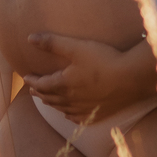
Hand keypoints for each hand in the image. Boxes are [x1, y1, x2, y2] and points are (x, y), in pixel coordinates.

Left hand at [23, 33, 155, 119]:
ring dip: (52, 104)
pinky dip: (69, 115)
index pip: (42, 85)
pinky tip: (69, 114)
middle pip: (50, 98)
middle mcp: (71, 100)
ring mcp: (84, 109)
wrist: (130, 78)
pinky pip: (78, 118)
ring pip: (62, 109)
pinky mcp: (97, 114)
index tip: (26, 77)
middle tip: (33, 90)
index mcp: (64, 84)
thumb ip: (52, 43)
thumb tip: (30, 38)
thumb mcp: (76, 47)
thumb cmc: (103, 60)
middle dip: (40, 93)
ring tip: (47, 101)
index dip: (33, 81)